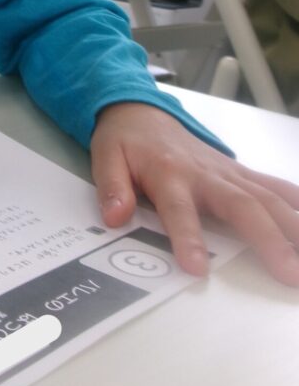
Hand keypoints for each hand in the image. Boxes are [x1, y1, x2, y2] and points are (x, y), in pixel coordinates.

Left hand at [90, 102, 298, 286]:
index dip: (188, 237)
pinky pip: (277, 188)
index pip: (179, 209)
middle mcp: (206, 173)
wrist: (144, 112)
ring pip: (269, 199)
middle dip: (268, 239)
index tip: (198, 268)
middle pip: (242, 205)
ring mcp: (229, 173)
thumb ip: (111, 187)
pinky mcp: (241, 174)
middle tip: (289, 273)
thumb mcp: (105, 157)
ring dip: (295, 228)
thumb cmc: (126, 141)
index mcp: (169, 173)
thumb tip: (115, 217)